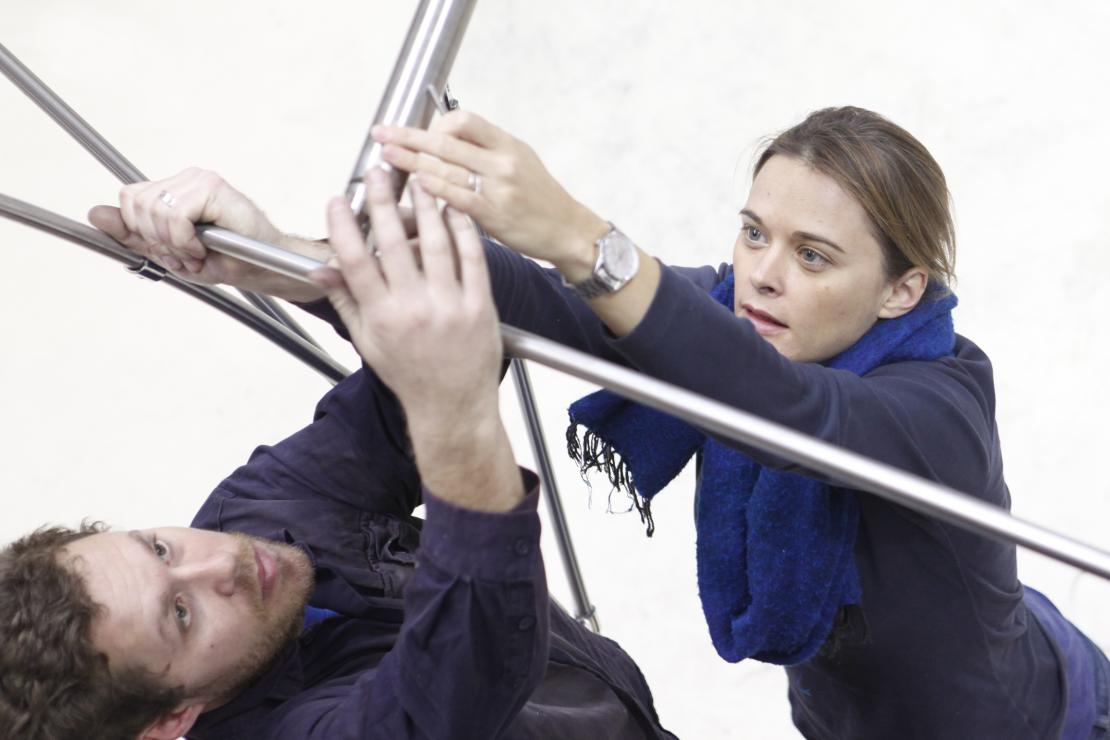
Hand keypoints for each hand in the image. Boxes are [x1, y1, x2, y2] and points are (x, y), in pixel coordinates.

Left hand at [88, 168, 329, 301]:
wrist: (265, 266)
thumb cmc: (226, 260)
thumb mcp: (170, 252)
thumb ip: (133, 234)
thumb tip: (95, 214)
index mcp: (172, 190)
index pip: (128, 199)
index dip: (139, 232)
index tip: (169, 251)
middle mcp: (184, 179)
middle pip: (135, 203)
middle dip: (155, 240)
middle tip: (186, 254)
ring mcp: (199, 179)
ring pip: (153, 209)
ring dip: (172, 243)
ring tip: (196, 253)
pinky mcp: (212, 186)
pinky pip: (175, 214)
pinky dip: (183, 239)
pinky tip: (203, 247)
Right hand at [316, 167, 519, 510]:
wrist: (453, 406)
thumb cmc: (409, 374)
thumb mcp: (368, 343)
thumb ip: (347, 301)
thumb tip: (320, 270)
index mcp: (381, 317)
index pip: (355, 261)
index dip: (344, 227)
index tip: (338, 200)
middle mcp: (414, 309)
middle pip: (393, 244)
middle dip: (382, 202)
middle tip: (377, 172)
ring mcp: (449, 306)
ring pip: (435, 244)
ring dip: (425, 206)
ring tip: (418, 179)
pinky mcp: (479, 306)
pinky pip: (472, 258)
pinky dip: (463, 230)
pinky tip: (454, 208)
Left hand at [372, 110, 608, 275]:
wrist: (567, 230)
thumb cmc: (539, 198)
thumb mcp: (520, 161)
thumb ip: (485, 151)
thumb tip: (446, 140)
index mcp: (506, 144)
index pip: (463, 119)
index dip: (434, 125)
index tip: (417, 136)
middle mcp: (502, 161)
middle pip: (446, 141)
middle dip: (409, 136)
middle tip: (381, 133)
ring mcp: (499, 187)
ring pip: (448, 168)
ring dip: (412, 161)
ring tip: (387, 156)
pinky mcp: (496, 214)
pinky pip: (460, 197)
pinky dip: (437, 189)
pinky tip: (417, 184)